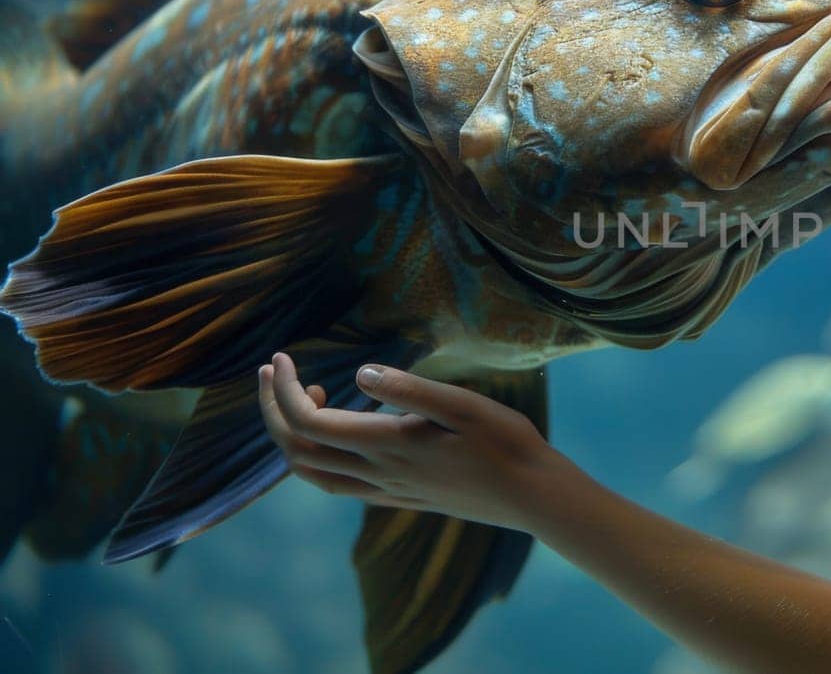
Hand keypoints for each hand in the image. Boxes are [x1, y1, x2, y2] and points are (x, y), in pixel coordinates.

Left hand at [258, 352, 550, 531]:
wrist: (531, 496)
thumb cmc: (505, 443)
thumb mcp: (464, 406)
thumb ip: (410, 390)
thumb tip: (359, 373)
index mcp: (388, 446)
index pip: (309, 422)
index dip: (284, 390)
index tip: (283, 357)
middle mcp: (378, 474)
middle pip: (297, 450)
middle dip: (273, 410)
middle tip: (275, 371)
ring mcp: (386, 491)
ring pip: (312, 473)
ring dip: (290, 437)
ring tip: (301, 398)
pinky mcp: (398, 497)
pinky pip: (337, 484)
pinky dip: (316, 455)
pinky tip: (337, 432)